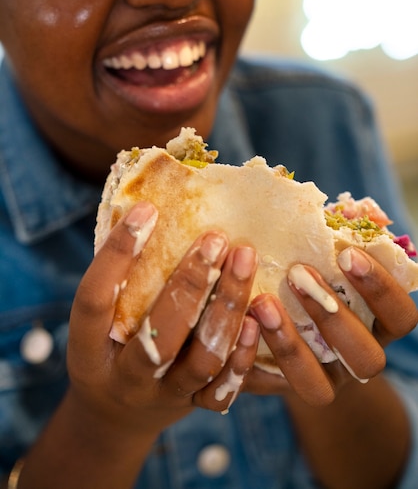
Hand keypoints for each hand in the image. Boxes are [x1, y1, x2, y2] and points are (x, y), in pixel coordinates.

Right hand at [67, 202, 259, 435]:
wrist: (116, 414)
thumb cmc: (107, 345)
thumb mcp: (98, 318)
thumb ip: (119, 277)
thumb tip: (148, 208)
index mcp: (88, 348)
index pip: (95, 300)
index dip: (118, 255)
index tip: (147, 210)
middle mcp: (125, 378)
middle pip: (159, 336)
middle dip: (191, 284)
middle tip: (216, 238)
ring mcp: (163, 396)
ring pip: (203, 360)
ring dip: (227, 309)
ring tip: (243, 261)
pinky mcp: (194, 405)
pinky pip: (225, 389)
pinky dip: (243, 353)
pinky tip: (259, 316)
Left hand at [246, 247, 417, 405]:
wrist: (275, 326)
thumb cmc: (306, 274)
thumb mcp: (322, 257)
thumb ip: (338, 240)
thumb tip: (353, 211)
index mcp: (376, 325)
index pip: (400, 316)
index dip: (380, 289)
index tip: (346, 254)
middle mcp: (355, 359)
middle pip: (366, 358)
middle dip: (332, 315)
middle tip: (297, 273)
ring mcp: (321, 383)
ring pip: (319, 388)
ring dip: (291, 344)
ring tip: (262, 302)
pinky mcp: (278, 391)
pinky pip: (269, 390)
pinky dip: (254, 357)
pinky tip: (238, 324)